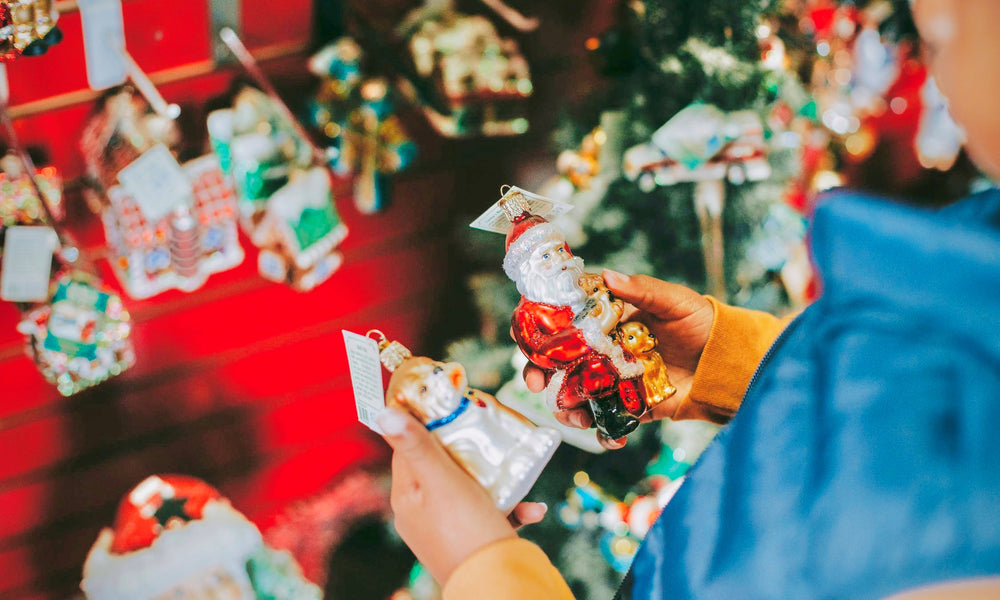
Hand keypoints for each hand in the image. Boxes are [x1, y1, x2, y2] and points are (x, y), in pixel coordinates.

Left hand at [377, 408, 547, 584]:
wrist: (494, 585)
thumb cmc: (466, 531)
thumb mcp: (441, 481)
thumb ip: (417, 446)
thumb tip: (384, 413)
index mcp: (406, 496)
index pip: (409, 447)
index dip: (428, 424)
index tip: (453, 405)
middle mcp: (421, 513)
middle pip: (442, 465)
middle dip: (470, 450)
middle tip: (492, 433)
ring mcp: (446, 529)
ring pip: (471, 489)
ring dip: (498, 480)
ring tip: (518, 473)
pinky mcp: (471, 543)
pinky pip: (490, 514)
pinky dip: (511, 508)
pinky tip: (532, 510)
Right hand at [522, 270, 713, 448]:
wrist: (728, 362)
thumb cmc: (700, 322)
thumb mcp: (673, 301)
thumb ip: (642, 290)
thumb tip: (609, 275)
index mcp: (607, 318)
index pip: (562, 319)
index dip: (539, 328)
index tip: (527, 338)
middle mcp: (603, 349)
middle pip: (558, 360)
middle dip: (538, 372)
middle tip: (535, 382)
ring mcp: (613, 379)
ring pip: (575, 394)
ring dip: (566, 407)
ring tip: (575, 417)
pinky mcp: (630, 406)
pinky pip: (608, 422)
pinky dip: (604, 434)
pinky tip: (611, 437)